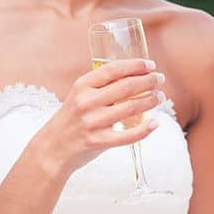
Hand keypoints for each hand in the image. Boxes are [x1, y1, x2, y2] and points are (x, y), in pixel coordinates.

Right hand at [34, 57, 165, 173]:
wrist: (52, 148)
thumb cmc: (70, 120)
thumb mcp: (79, 96)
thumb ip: (100, 87)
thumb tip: (133, 76)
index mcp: (82, 86)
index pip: (113, 69)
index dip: (135, 65)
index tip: (150, 64)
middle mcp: (86, 102)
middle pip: (126, 87)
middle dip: (148, 81)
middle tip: (160, 79)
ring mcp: (92, 122)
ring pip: (130, 108)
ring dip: (150, 100)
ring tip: (159, 97)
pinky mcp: (98, 141)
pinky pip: (127, 135)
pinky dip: (144, 129)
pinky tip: (155, 123)